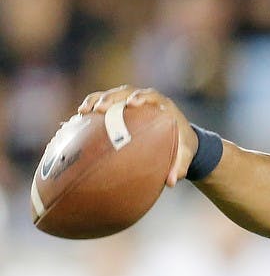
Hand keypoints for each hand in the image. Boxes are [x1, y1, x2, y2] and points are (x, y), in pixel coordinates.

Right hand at [77, 85, 197, 186]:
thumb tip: (171, 182)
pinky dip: (92, 108)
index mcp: (163, 106)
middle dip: (112, 98)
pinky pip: (103, 105)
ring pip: (111, 96)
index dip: (141, 97)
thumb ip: (180, 166)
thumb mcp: (185, 154)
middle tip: (100, 108)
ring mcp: (130, 102)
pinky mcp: (120, 108)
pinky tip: (78, 119)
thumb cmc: (182, 144)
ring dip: (96, 100)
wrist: (178, 138)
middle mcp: (145, 100)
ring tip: (83, 111)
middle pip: (126, 93)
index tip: (132, 103)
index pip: (151, 96)